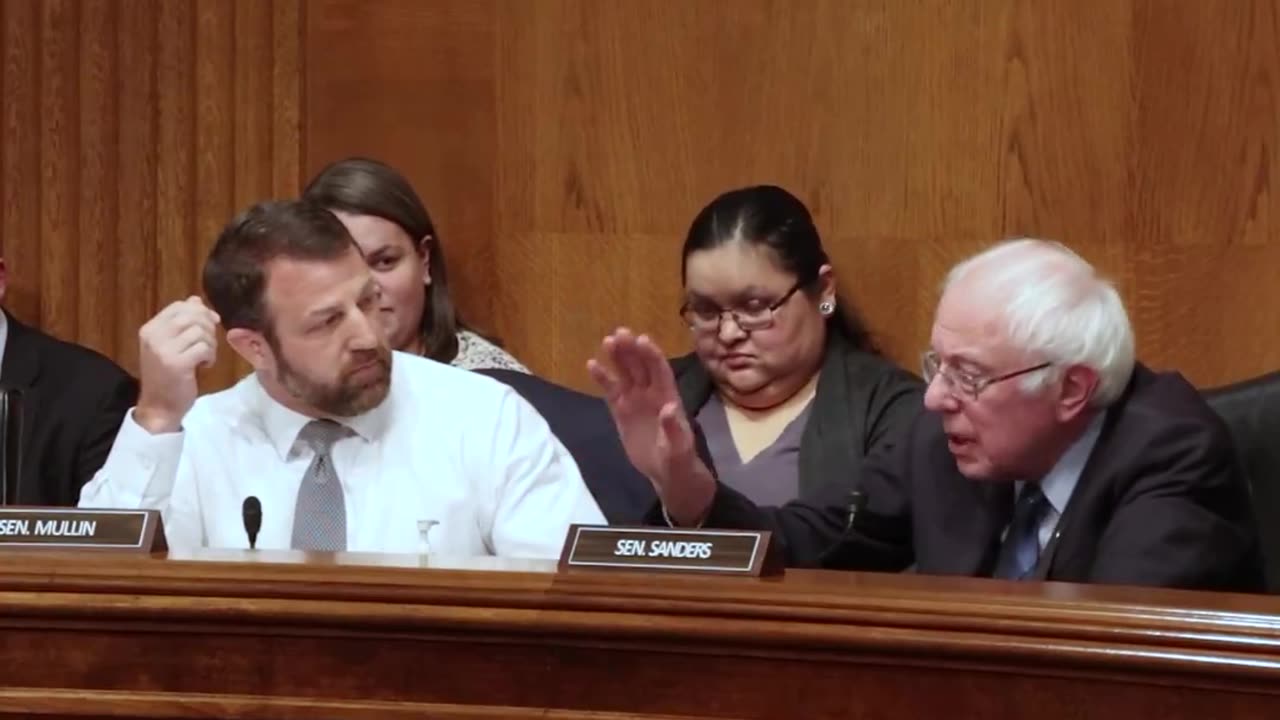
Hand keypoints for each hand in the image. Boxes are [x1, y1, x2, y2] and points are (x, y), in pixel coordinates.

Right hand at [135, 296, 219, 433]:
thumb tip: (196, 299)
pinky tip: (204, 366)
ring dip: (210, 344)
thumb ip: (182, 322)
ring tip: (205, 357)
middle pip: (192, 315)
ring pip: (200, 331)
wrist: (159, 407)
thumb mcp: (170, 345)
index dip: (200, 311)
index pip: (179, 306)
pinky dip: (210, 356)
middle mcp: (153, 336)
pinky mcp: (177, 364)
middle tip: (208, 344)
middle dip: (208, 327)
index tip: (210, 323)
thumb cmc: (167, 376)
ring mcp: (163, 350)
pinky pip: (204, 348)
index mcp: (150, 329)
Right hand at [587, 328, 714, 524]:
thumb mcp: (679, 447)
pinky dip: (602, 378)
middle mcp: (651, 393)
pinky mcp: (621, 411)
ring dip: (617, 357)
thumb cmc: (678, 458)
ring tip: (606, 341)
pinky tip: (591, 364)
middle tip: (619, 333)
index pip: (660, 371)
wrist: (666, 473)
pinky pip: (610, 391)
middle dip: (632, 350)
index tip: (641, 340)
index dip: (652, 355)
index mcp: (668, 397)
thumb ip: (673, 428)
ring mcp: (635, 400)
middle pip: (641, 366)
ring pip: (625, 373)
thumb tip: (668, 408)